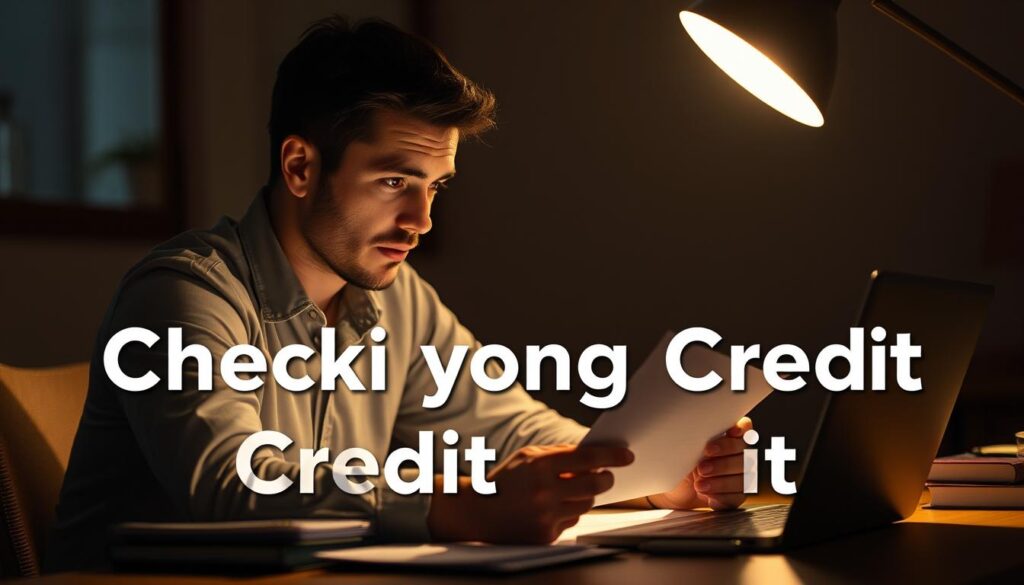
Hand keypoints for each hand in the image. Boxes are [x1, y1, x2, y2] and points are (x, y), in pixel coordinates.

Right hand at [428, 444, 633, 543]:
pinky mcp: (546, 536)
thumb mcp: (526, 457)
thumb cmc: (504, 481)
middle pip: (595, 486)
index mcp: (539, 466)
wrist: (475, 514)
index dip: (611, 457)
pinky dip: (568, 512)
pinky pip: (572, 520)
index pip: (587, 459)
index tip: (627, 456)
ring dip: (586, 496)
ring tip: (571, 490)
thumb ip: (559, 454)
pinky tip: (551, 507)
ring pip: (586, 505)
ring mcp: (545, 516)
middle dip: (606, 480)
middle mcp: (544, 492)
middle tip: (608, 476)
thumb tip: (594, 455)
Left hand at [648, 417, 752, 510]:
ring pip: (742, 479)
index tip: (731, 432)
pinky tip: (708, 496)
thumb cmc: (681, 463)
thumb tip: (693, 429)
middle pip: (745, 455)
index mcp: (726, 437)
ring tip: (699, 485)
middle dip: (723, 463)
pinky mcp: (737, 495)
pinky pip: (736, 497)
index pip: (744, 428)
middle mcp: (737, 454)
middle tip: (701, 468)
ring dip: (720, 483)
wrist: (675, 490)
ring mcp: (740, 476)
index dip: (742, 429)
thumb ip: (695, 437)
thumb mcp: (683, 448)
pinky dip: (721, 497)